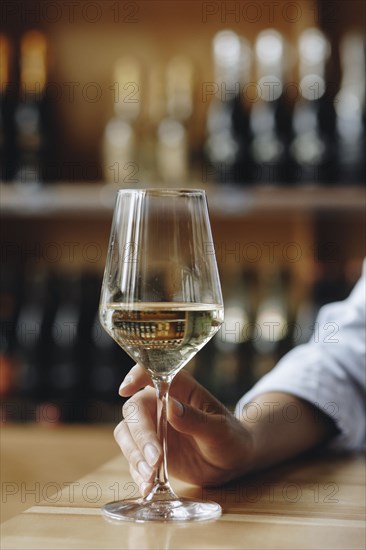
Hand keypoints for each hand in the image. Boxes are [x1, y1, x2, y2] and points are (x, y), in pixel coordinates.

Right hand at [114, 364, 254, 496]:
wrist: (233, 461)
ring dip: (135, 455)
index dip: (136, 376)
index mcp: (180, 388)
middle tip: (156, 460)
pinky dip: (137, 472)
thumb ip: (196, 419)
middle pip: (134, 410)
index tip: (126, 389)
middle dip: (141, 436)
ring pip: (127, 433)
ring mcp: (152, 427)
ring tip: (150, 477)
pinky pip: (133, 457)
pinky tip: (148, 487)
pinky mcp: (149, 450)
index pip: (153, 374)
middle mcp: (160, 404)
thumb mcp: (220, 430)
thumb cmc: (231, 437)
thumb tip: (170, 406)